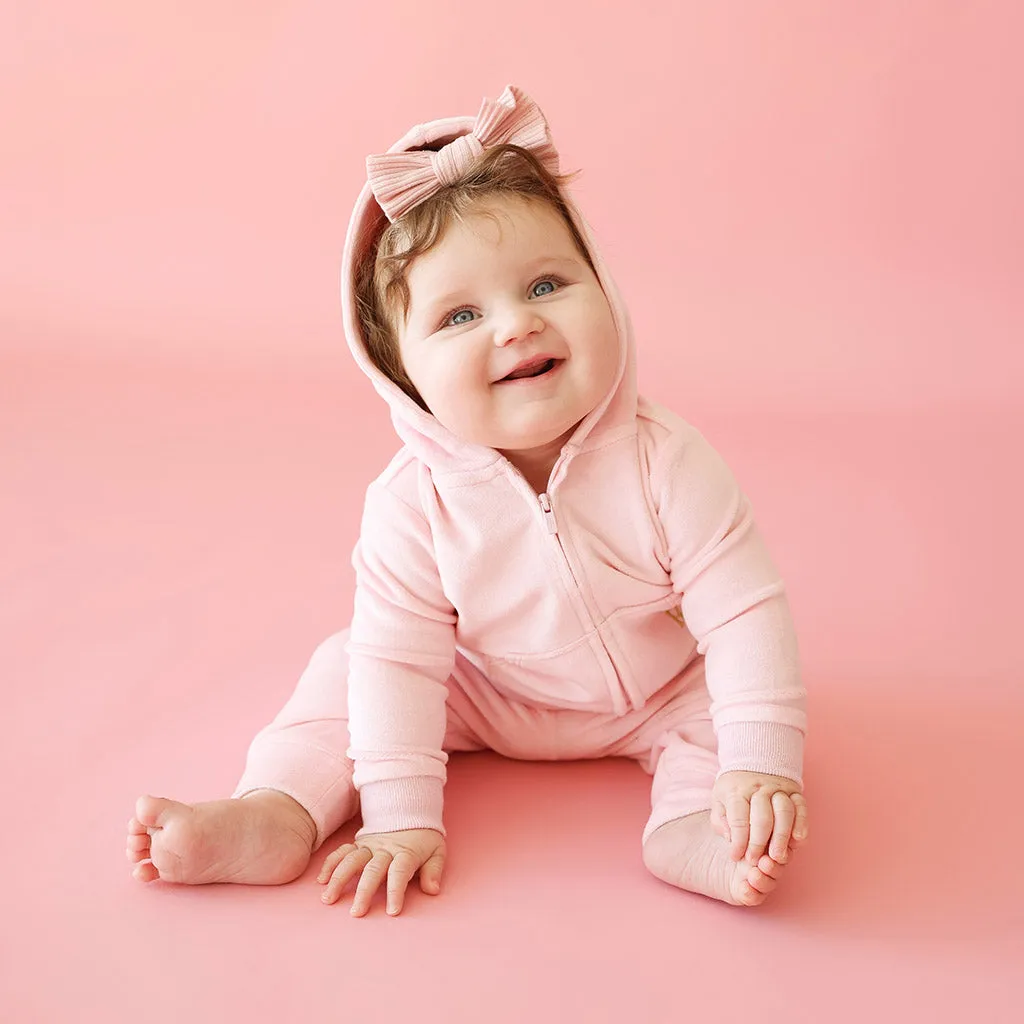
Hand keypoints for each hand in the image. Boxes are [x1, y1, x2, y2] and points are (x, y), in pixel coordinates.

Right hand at [317, 828, 445, 916]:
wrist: (410, 810)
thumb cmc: (424, 837)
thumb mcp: (437, 850)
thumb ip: (434, 870)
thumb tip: (432, 889)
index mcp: (406, 853)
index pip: (400, 873)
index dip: (396, 891)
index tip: (392, 911)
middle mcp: (385, 849)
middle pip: (373, 869)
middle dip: (364, 891)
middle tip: (356, 912)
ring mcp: (370, 846)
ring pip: (352, 860)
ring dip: (339, 878)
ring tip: (329, 898)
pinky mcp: (359, 843)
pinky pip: (343, 851)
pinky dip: (331, 863)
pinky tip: (322, 879)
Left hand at [711, 771, 807, 864]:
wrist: (753, 760)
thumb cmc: (734, 788)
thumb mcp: (719, 799)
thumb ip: (721, 820)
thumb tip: (731, 840)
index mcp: (737, 791)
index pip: (738, 819)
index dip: (738, 842)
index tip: (735, 857)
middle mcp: (759, 788)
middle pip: (762, 818)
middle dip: (759, 843)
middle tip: (755, 861)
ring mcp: (778, 789)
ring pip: (784, 813)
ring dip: (782, 837)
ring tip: (778, 856)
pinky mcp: (794, 791)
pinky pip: (801, 807)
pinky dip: (802, 824)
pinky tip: (797, 840)